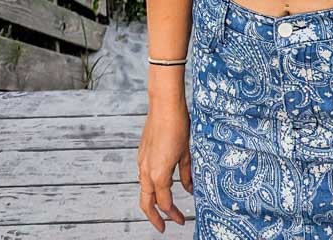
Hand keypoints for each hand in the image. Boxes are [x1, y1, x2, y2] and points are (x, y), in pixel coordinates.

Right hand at [137, 102, 193, 231]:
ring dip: (151, 202)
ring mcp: (142, 161)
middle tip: (163, 227)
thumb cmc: (178, 126)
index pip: (164, 203)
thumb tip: (190, 188)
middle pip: (146, 203)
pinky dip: (150, 186)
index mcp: (159, 174)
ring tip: (163, 208)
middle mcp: (146, 171)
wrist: (164, 104)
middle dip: (154, 218)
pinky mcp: (142, 153)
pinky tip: (160, 184)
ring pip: (143, 190)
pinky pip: (143, 176)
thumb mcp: (187, 152)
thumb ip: (187, 174)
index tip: (181, 221)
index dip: (173, 214)